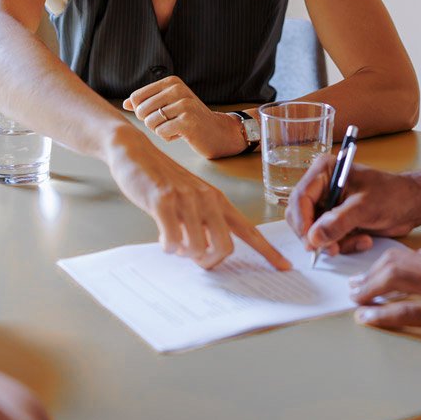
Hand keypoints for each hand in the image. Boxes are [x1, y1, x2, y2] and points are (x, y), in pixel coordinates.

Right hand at [105, 131, 290, 270]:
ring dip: (185, 254)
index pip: (250, 230)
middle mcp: (207, 199)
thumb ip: (202, 222)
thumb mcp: (190, 199)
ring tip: (175, 243)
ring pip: (198, 247)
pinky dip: (169, 247)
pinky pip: (173, 239)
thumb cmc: (163, 179)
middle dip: (210, 262)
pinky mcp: (163, 200)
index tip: (285, 267)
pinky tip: (164, 240)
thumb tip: (207, 254)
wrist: (135, 151)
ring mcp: (185, 199)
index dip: (268, 251)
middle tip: (195, 259)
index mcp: (218, 200)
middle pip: (225, 247)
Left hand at [123, 76, 245, 158]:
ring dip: (159, 130)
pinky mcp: (188, 121)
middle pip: (141, 110)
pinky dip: (167, 137)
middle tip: (167, 123)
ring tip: (175, 127)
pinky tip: (180, 134)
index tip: (156, 114)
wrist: (218, 131)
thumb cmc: (189, 118)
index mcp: (171, 82)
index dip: (140, 111)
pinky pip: (161, 132)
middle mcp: (178, 89)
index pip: (136, 97)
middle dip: (150, 122)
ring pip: (150, 122)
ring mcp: (184, 105)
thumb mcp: (168, 105)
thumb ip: (146, 102)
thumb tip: (125, 104)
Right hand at [285, 153, 420, 256]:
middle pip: (301, 217)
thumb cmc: (393, 195)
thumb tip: (314, 238)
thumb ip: (338, 222)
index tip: (311, 243)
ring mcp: (329, 204)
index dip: (302, 222)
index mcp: (324, 172)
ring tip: (359, 239)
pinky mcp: (337, 220)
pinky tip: (364, 239)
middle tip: (334, 248)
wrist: (413, 205)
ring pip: (315, 232)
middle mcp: (322, 187)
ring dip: (336, 242)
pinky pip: (328, 239)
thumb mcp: (365, 207)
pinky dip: (344, 244)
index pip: (300, 198)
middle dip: (318, 236)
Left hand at [348, 241, 420, 345]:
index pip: (419, 253)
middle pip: (396, 260)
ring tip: (354, 296)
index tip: (385, 270)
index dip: (396, 262)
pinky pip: (403, 312)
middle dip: (372, 270)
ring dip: (368, 287)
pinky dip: (379, 314)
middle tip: (357, 281)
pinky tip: (366, 317)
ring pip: (392, 279)